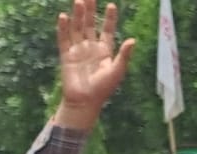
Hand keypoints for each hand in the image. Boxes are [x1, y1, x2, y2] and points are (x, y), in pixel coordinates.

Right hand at [53, 0, 135, 130]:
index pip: (107, 30)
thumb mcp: (117, 71)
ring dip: (78, 16)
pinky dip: (63, 28)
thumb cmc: (103, 88)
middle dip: (90, 11)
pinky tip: (64, 16)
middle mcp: (90, 47)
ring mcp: (77, 50)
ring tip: (79, 2)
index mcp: (105, 51)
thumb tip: (133, 40)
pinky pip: (64, 38)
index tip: (111, 5)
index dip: (109, 18)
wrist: (85, 101)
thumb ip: (123, 55)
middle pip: (90, 25)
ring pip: (77, 28)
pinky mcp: (66, 55)